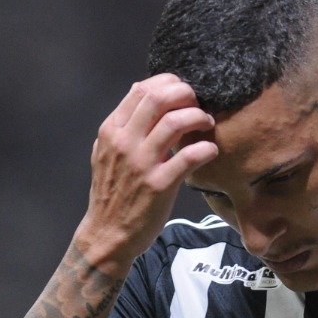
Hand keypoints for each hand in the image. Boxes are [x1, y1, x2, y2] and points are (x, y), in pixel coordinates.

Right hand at [75, 74, 217, 274]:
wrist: (107, 234)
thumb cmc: (111, 192)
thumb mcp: (106, 151)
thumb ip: (122, 123)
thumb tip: (137, 89)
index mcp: (111, 130)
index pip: (141, 90)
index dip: (168, 83)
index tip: (183, 91)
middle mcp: (124, 142)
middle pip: (158, 98)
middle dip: (186, 94)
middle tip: (198, 103)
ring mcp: (141, 163)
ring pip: (175, 122)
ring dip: (198, 117)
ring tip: (207, 124)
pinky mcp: (159, 184)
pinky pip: (190, 157)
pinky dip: (206, 149)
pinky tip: (211, 151)